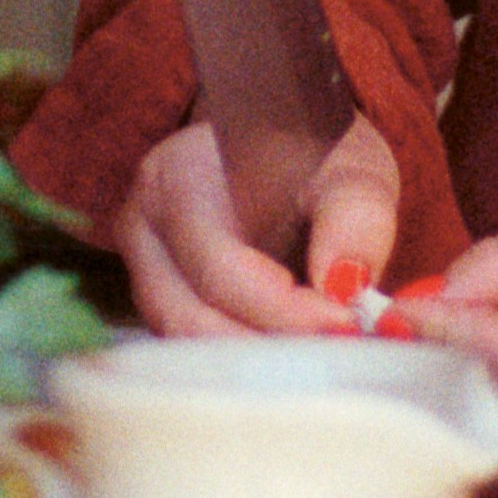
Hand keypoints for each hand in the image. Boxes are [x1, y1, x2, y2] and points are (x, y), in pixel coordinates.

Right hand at [120, 114, 406, 340]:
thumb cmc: (312, 151)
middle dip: (269, 349)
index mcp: (176, 183)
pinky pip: (193, 344)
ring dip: (255, 362)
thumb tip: (346, 291)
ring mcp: (142, 268)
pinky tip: (293, 354)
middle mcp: (141, 229)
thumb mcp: (350, 170)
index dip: (285, 311)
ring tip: (319, 355)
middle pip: (192, 319)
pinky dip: (244, 357)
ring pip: (186, 342)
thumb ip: (355, 222)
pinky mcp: (160, 297)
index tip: (346, 324)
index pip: (221, 272)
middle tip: (337, 353)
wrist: (278, 135)